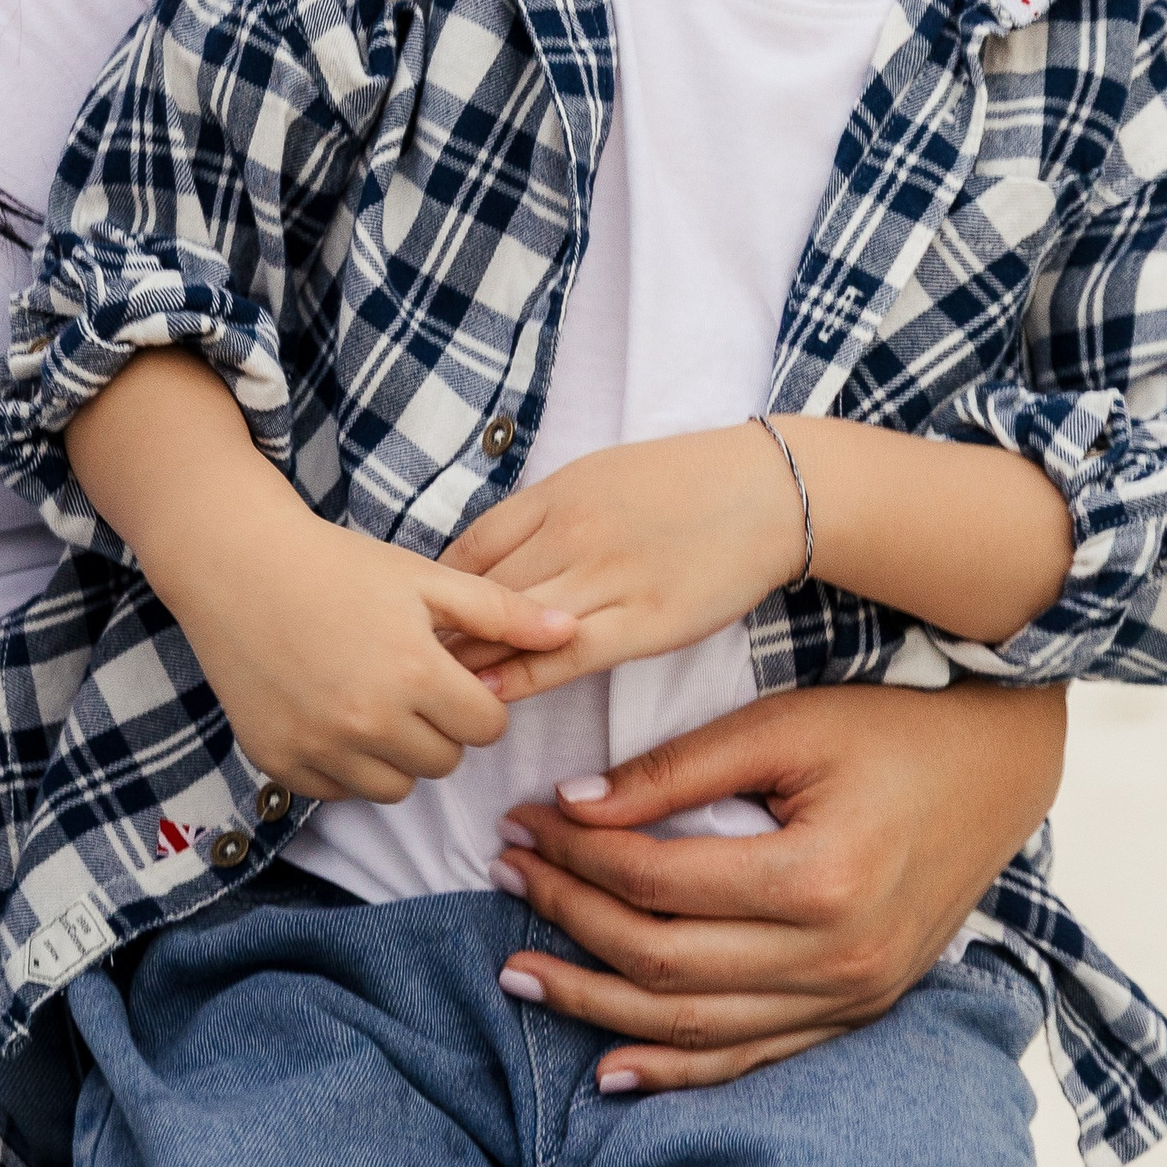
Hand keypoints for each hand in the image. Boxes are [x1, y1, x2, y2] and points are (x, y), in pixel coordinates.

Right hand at [167, 500, 576, 803]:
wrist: (235, 563)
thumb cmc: (335, 564)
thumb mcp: (423, 578)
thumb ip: (502, 612)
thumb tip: (572, 630)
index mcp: (414, 673)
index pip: (487, 729)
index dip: (477, 700)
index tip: (448, 672)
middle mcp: (369, 721)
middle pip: (445, 763)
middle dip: (440, 729)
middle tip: (407, 681)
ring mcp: (320, 747)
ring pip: (396, 789)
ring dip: (396, 755)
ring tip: (370, 698)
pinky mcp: (280, 761)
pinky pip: (339, 792)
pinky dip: (343, 764)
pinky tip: (328, 711)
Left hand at [441, 419, 800, 696]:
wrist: (768, 491)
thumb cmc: (685, 482)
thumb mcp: (600, 473)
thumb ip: (547, 511)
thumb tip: (495, 551)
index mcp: (559, 493)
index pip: (473, 545)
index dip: (435, 585)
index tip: (413, 615)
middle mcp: (573, 533)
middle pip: (484, 588)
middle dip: (439, 626)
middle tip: (398, 660)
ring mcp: (608, 577)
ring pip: (517, 622)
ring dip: (470, 654)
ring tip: (427, 685)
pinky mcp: (645, 621)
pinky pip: (567, 653)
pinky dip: (523, 674)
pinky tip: (489, 693)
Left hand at [483, 678, 1066, 1092]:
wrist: (995, 771)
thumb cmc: (885, 731)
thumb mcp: (780, 727)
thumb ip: (675, 771)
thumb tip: (569, 805)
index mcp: (819, 879)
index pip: (656, 881)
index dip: (573, 856)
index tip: (518, 820)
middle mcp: (836, 958)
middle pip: (663, 960)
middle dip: (566, 920)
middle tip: (501, 875)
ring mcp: (850, 999)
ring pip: (694, 1027)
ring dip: (596, 1007)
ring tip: (517, 974)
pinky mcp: (855, 1014)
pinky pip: (750, 1060)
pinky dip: (675, 1070)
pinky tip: (609, 1070)